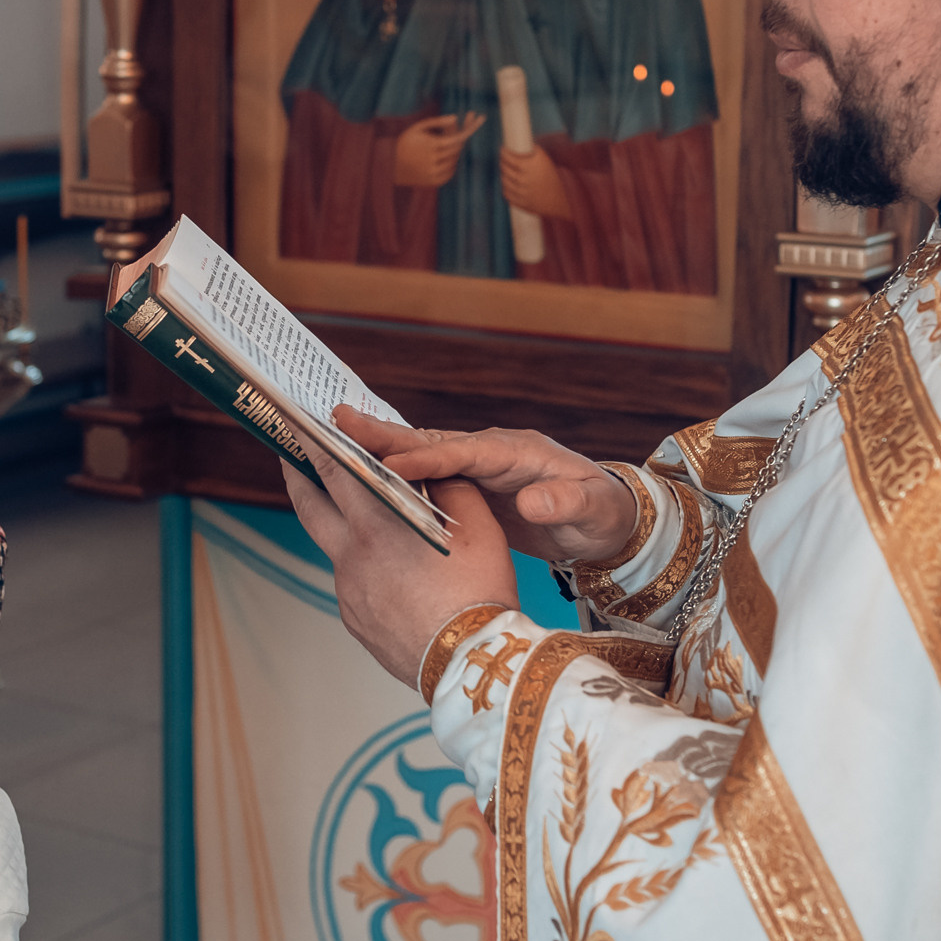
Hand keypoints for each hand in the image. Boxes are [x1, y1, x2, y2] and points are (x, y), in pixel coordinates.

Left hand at [281, 440, 516, 687]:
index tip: (295, 422)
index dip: (310, 440)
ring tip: (347, 508)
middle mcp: (351, 557)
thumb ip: (450, 485)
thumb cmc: (479, 591)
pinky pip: (352, 582)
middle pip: (308, 506)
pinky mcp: (355, 619)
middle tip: (290, 453)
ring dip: (334, 523)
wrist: (472, 663)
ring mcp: (349, 592)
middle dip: (297, 474)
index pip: (332, 469)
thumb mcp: (477, 525)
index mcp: (376, 525)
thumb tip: (432, 468)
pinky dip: (362, 566)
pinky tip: (386, 568)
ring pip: (333, 547)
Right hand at [333, 406, 636, 567]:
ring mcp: (478, 465)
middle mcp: (491, 451)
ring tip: (335, 439)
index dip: (429, 458)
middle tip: (339, 421)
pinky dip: (393, 470)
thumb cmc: (600, 512)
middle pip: (432, 440)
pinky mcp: (469, 483)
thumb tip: (536, 501)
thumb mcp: (592, 510)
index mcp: (517, 453)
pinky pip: (424, 474)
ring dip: (381, 448)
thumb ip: (564, 502)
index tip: (394, 464)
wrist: (605, 519)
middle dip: (386, 435)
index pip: (466, 453)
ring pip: (422, 453)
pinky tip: (362, 473)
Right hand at [391, 113, 484, 189]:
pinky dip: (451, 163)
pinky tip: (443, 157)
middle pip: (457, 149)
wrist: (389, 166)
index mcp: (430, 146)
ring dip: (454, 151)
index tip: (479, 119)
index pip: (456, 139)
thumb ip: (437, 122)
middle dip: (460, 139)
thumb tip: (455, 118)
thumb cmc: (405, 142)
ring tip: (442, 144)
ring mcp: (433, 173)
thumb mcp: (418, 128)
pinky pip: (450, 172)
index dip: (468, 130)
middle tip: (463, 128)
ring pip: (455, 160)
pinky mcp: (433, 182)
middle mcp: (433, 161)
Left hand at [498, 145, 572, 219]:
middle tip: (505, 160)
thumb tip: (521, 142)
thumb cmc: (551, 177)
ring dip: (504, 175)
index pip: (508, 157)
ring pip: (504, 181)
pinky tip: (511, 184)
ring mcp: (520, 192)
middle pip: (504, 168)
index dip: (503, 152)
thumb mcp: (544, 159)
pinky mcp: (520, 203)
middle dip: (503, 163)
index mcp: (528, 166)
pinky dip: (507, 188)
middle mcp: (523, 179)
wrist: (559, 199)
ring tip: (508, 172)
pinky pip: (506, 193)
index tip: (503, 150)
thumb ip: (533, 149)